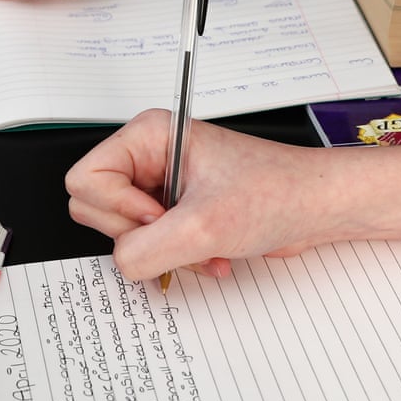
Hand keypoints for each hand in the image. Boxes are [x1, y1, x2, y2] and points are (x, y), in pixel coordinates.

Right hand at [65, 110, 346, 280]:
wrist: (315, 208)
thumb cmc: (276, 192)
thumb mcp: (204, 226)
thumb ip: (146, 250)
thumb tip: (122, 263)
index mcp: (147, 136)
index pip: (85, 179)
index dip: (119, 207)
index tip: (160, 214)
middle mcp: (147, 158)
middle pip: (94, 208)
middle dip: (139, 234)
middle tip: (178, 230)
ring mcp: (158, 186)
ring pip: (122, 234)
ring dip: (162, 252)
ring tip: (203, 246)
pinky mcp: (172, 212)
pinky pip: (147, 246)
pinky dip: (176, 259)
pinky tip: (210, 255)